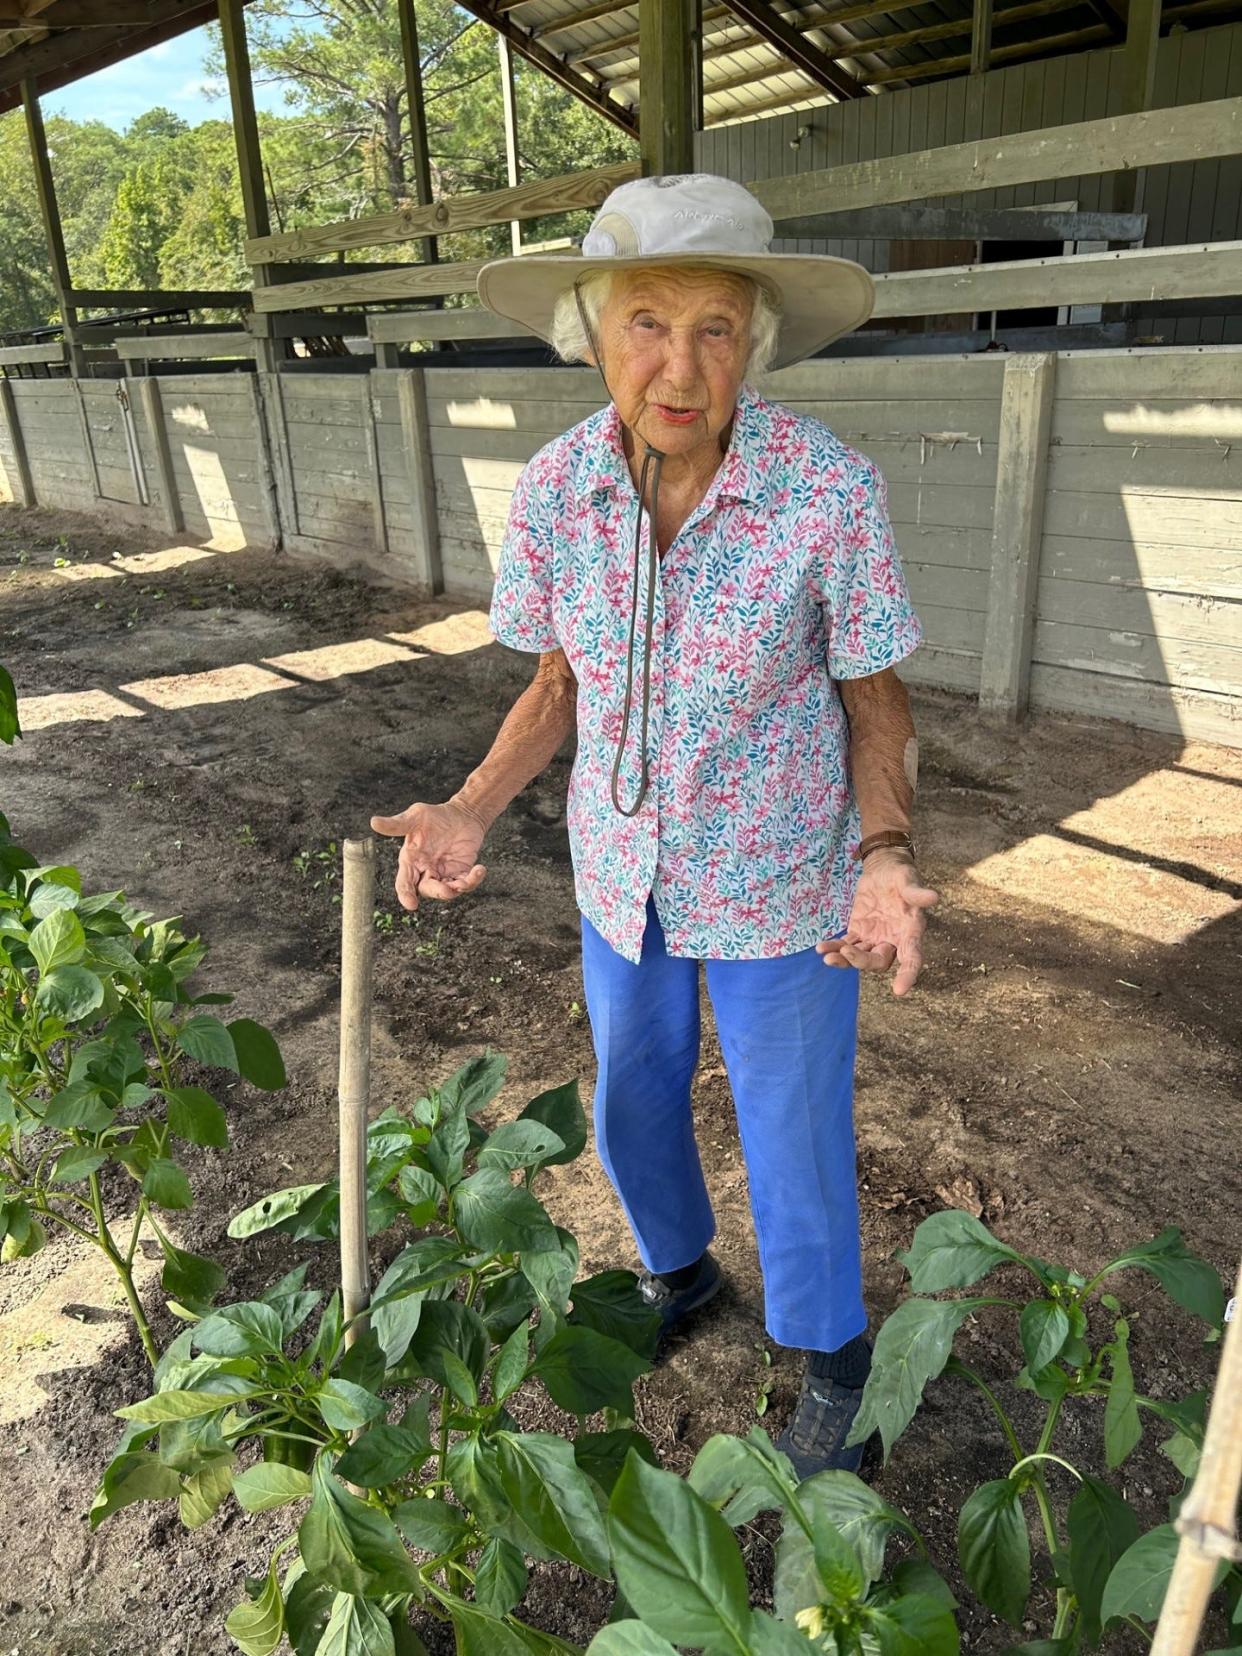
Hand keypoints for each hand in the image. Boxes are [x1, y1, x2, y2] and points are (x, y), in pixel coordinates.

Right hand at [369, 799, 486, 910]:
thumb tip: (373, 822)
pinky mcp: (461, 872)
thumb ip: (397, 824)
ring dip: (456, 889)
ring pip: (448, 890)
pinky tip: (480, 869)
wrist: (461, 814)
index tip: (410, 904)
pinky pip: (465, 883)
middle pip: (427, 890)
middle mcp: (425, 871)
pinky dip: (473, 880)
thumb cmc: (434, 815)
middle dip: (437, 892)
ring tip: (465, 881)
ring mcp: (444, 873)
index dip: (406, 894)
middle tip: (447, 889)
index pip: (404, 882)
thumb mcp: (415, 816)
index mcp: (411, 860)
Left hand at [817, 848, 938, 996]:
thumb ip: (916, 893)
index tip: (899, 990)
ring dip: (844, 959)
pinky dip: (834, 948)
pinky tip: (821, 948)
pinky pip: (845, 945)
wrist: (884, 869)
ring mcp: (874, 938)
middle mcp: (893, 941)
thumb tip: (934, 897)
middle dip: (862, 961)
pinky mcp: (859, 932)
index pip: (912, 958)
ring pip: (860, 957)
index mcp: (910, 932)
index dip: (907, 974)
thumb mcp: (908, 880)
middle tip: (847, 951)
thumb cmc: (901, 875)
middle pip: (879, 961)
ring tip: (827, 957)